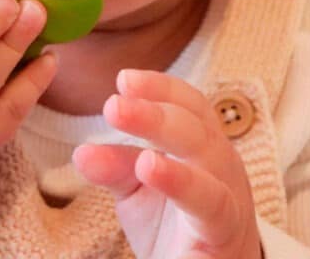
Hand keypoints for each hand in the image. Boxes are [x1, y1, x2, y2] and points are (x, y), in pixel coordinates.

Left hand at [72, 69, 262, 258]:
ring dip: (160, 129)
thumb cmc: (175, 226)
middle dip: (151, 108)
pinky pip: (209, 200)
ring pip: (203, 152)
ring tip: (120, 116)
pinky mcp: (225, 230)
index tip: (123, 79)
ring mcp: (228, 193)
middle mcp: (221, 160)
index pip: (187, 103)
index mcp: (202, 142)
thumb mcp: (137, 189)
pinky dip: (179, 180)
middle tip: (113, 103)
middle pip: (191, 122)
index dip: (158, 87)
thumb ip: (114, 166)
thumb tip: (81, 151)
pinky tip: (149, 166)